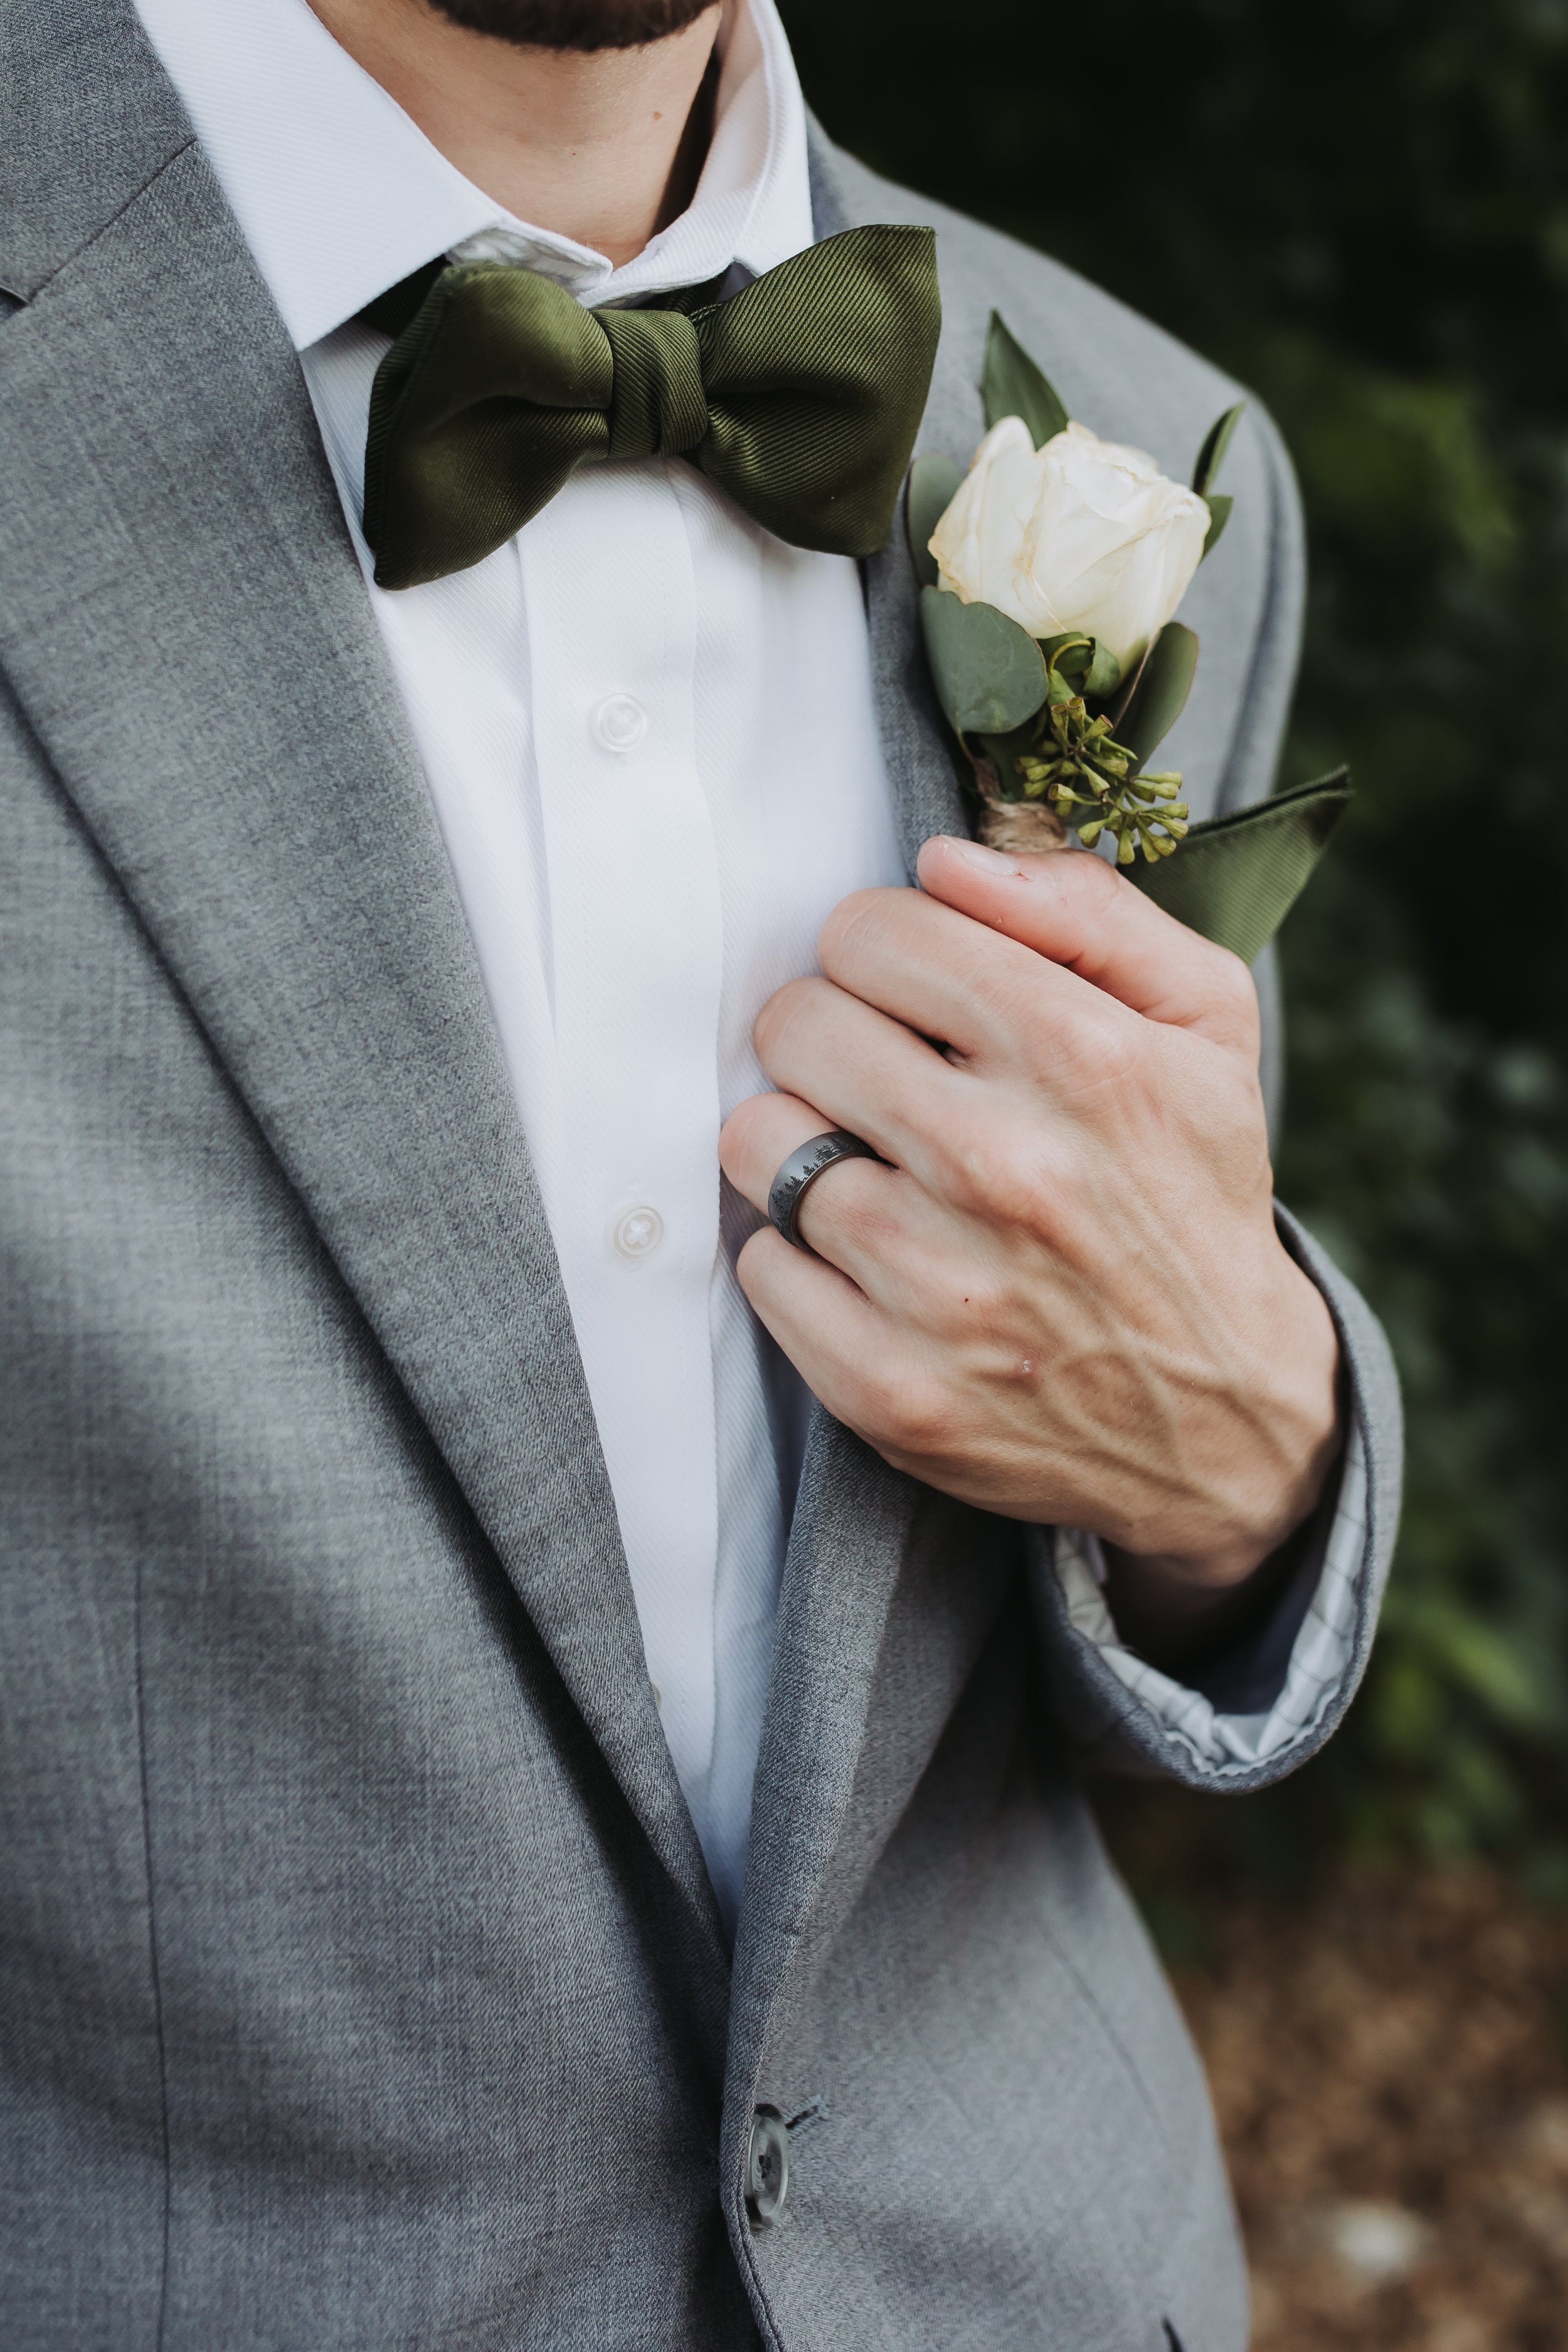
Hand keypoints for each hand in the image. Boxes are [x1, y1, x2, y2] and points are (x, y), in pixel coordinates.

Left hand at [718, 836, 1341, 1639]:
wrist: (1223, 1415)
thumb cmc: (1192, 1189)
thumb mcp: (1204, 1022)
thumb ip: (1087, 911)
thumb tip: (943, 861)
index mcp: (1082, 1056)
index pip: (869, 931)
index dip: (881, 953)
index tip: (913, 997)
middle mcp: (1003, 1166)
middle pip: (795, 1024)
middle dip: (831, 1036)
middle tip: (885, 1081)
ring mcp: (938, 1287)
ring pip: (760, 1142)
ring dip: (805, 1143)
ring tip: (878, 1168)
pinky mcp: (887, 1387)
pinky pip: (760, 1264)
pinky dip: (799, 1256)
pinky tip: (872, 1262)